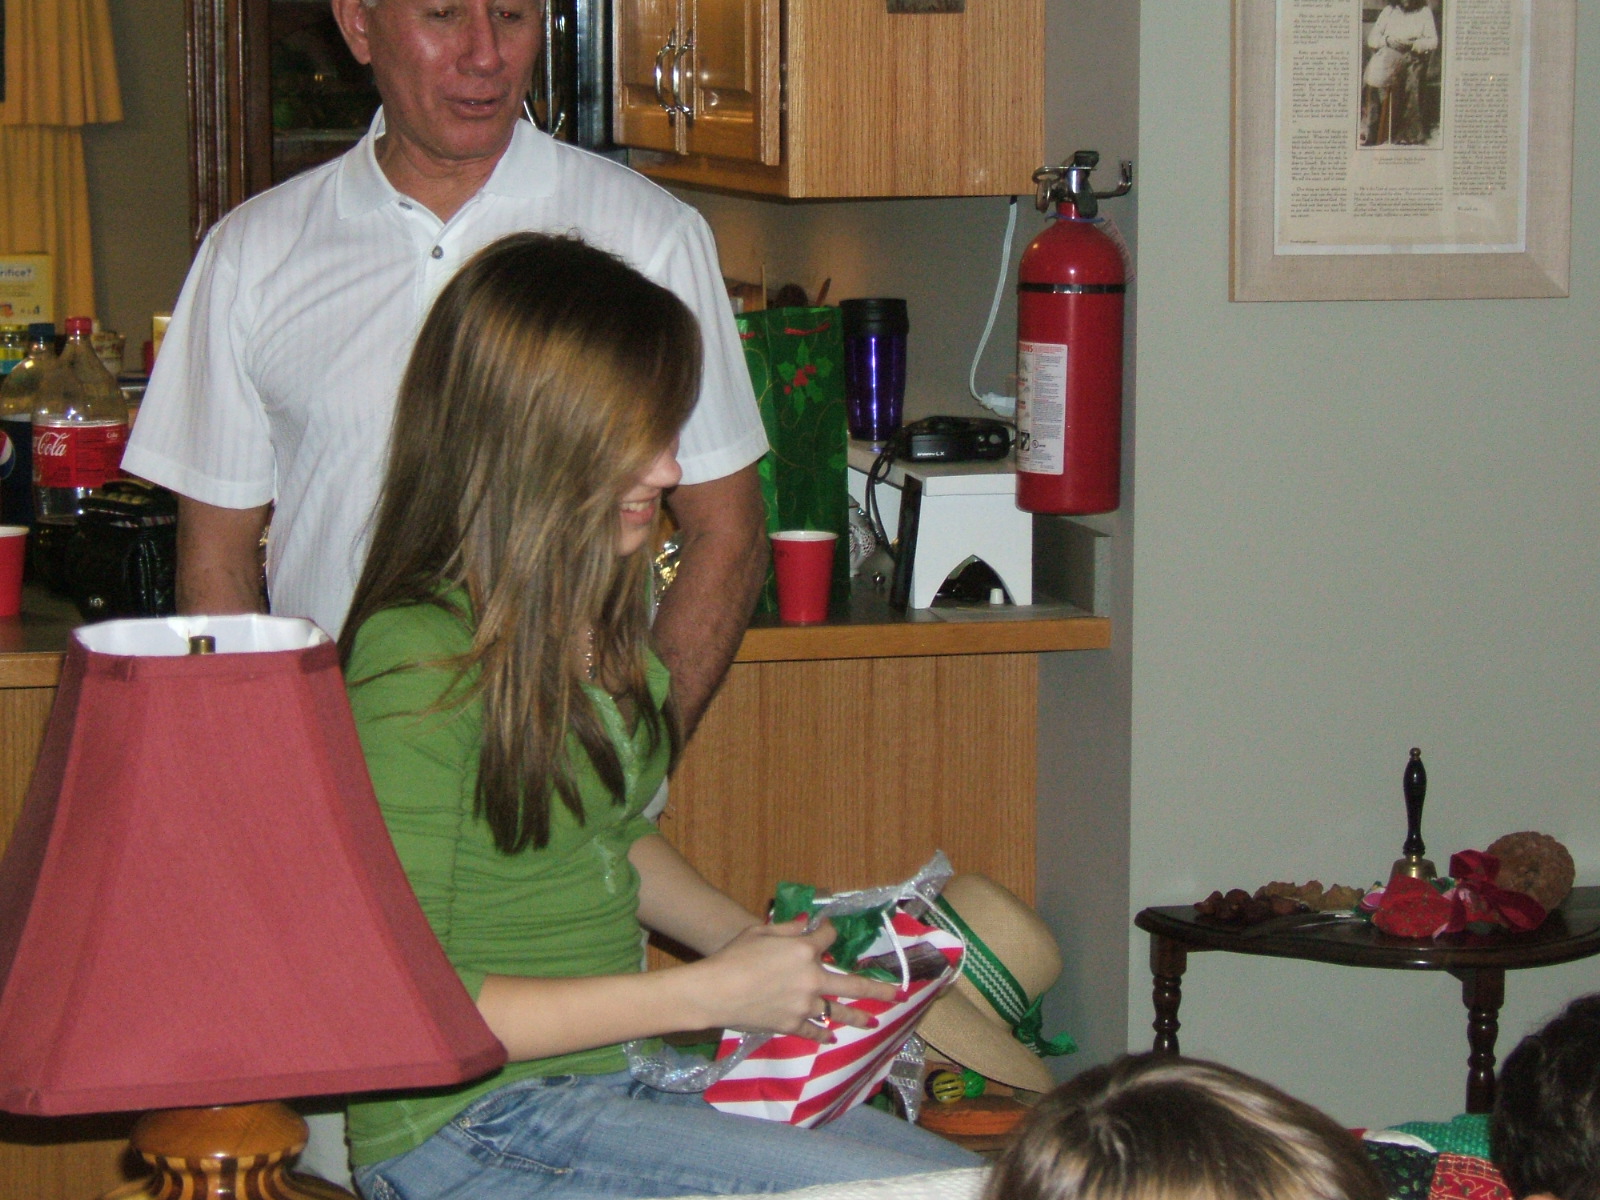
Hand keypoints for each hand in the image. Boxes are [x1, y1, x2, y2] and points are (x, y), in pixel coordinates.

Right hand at [692, 918, 898, 1042]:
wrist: (715, 992)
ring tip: (874, 1022)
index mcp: (804, 950)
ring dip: (858, 1018)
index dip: (829, 933)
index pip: (828, 938)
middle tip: (896, 994)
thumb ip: (788, 929)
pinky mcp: (791, 1025)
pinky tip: (831, 1038)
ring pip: (838, 1013)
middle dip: (877, 989)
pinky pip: (813, 1031)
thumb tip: (809, 926)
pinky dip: (823, 1035)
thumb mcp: (761, 932)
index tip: (829, 932)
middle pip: (852, 984)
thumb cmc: (734, 956)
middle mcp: (811, 978)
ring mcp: (804, 1006)